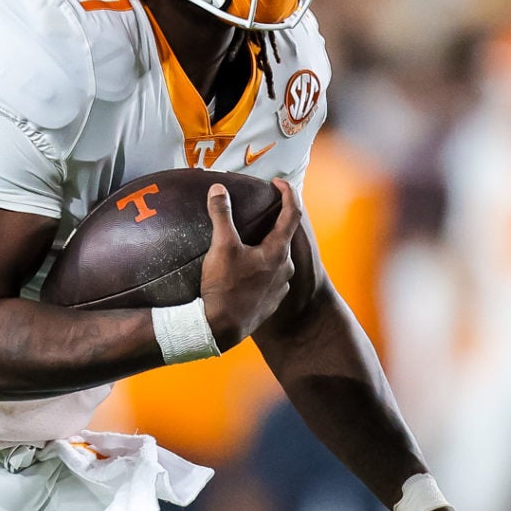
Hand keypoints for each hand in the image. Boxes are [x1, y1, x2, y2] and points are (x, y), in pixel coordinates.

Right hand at [199, 177, 297, 348]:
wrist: (219, 328)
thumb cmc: (224, 287)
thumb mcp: (221, 246)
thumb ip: (221, 214)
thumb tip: (218, 189)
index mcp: (277, 252)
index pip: (292, 214)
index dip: (287, 193)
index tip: (278, 182)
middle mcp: (285, 269)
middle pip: (284, 237)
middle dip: (273, 223)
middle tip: (259, 213)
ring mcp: (279, 288)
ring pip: (276, 259)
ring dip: (266, 248)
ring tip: (248, 243)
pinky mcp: (270, 303)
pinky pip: (269, 278)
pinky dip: (260, 268)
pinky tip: (244, 270)